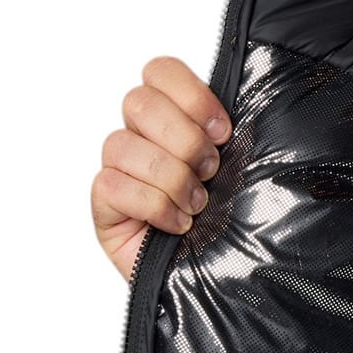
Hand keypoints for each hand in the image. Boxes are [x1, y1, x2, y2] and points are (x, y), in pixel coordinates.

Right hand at [90, 57, 230, 281]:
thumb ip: (237, 135)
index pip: (159, 71)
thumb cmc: (237, 224)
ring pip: (122, 144)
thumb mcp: (248, 171)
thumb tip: (242, 108)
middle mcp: (143, 139)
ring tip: (198, 206)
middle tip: (212, 172)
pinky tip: (178, 225)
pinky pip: (112, 185)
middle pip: (138, 102)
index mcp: (176, 120)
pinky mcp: (105, 206)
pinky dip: (153, 205)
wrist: (229, 281)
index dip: (191, 95)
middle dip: (185, 139)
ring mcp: (119, 171)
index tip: (223, 132)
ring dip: (172, 177)